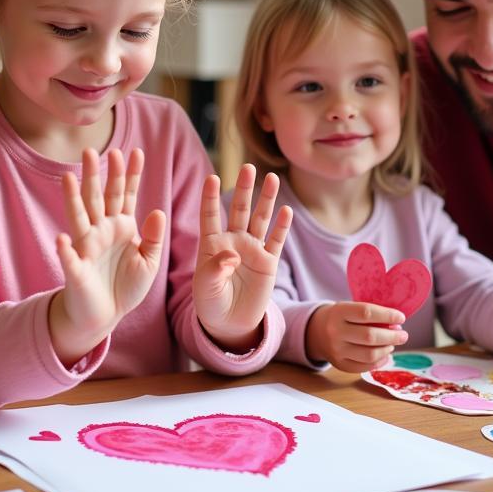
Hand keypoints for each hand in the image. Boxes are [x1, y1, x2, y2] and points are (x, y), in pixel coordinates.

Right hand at [50, 148, 164, 366]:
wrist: (105, 315)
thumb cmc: (126, 285)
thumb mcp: (149, 261)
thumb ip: (154, 238)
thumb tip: (158, 211)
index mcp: (122, 226)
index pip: (127, 195)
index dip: (131, 174)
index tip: (137, 151)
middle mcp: (102, 231)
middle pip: (99, 197)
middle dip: (98, 175)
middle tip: (92, 149)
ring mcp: (87, 248)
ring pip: (79, 218)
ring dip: (73, 198)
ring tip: (68, 177)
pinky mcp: (76, 270)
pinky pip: (69, 258)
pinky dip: (64, 249)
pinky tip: (60, 238)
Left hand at [193, 164, 292, 352]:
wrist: (229, 324)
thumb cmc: (210, 302)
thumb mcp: (206, 287)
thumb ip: (215, 269)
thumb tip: (233, 255)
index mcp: (212, 244)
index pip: (210, 215)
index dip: (210, 198)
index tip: (211, 178)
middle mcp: (233, 241)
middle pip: (239, 210)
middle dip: (244, 189)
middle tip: (248, 167)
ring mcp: (252, 250)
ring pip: (260, 219)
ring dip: (266, 200)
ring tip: (272, 178)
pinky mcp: (269, 263)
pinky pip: (276, 241)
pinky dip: (282, 227)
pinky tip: (287, 211)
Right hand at [305, 302, 407, 372]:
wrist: (316, 331)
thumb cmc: (341, 317)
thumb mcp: (350, 308)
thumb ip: (371, 315)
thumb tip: (397, 326)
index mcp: (338, 312)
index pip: (366, 313)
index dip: (387, 315)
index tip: (401, 318)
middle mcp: (335, 332)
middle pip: (370, 336)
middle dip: (392, 336)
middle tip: (403, 335)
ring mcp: (337, 350)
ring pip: (370, 354)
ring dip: (387, 349)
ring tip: (392, 344)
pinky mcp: (340, 365)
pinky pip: (365, 366)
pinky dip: (380, 361)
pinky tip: (385, 354)